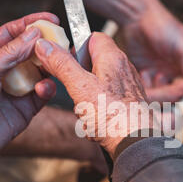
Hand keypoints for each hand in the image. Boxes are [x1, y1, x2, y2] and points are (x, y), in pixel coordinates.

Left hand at [0, 13, 57, 181]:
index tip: (50, 19)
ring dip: (49, 67)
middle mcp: (3, 70)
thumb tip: (34, 34)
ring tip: (58, 63)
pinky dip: (47, 89)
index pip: (12, 33)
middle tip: (61, 41)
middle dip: (46, 46)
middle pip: (30, 51)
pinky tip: (44, 87)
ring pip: (40, 72)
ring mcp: (15, 88)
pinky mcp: (26, 107)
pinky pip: (42, 93)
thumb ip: (12, 52)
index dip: (31, 24)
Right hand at [34, 32, 158, 157]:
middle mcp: (124, 69)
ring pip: (96, 88)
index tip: (64, 59)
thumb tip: (45, 46)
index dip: (76, 46)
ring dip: (86, 103)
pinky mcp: (128, 105)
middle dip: (78, 82)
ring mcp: (127, 88)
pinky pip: (105, 105)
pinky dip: (97, 115)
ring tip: (88, 115)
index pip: (93, 37)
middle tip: (76, 95)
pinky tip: (97, 126)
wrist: (137, 144)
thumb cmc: (114, 117)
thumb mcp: (80, 87)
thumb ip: (62, 64)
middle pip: (92, 65)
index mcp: (113, 58)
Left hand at [122, 4, 182, 101]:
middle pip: (181, 96)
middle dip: (175, 98)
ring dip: (159, 90)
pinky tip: (145, 71)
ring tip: (155, 73)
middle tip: (169, 94)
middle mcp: (178, 72)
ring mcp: (161, 74)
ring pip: (163, 96)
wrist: (137, 17)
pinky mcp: (145, 75)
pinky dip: (146, 85)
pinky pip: (147, 90)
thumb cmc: (165, 28)